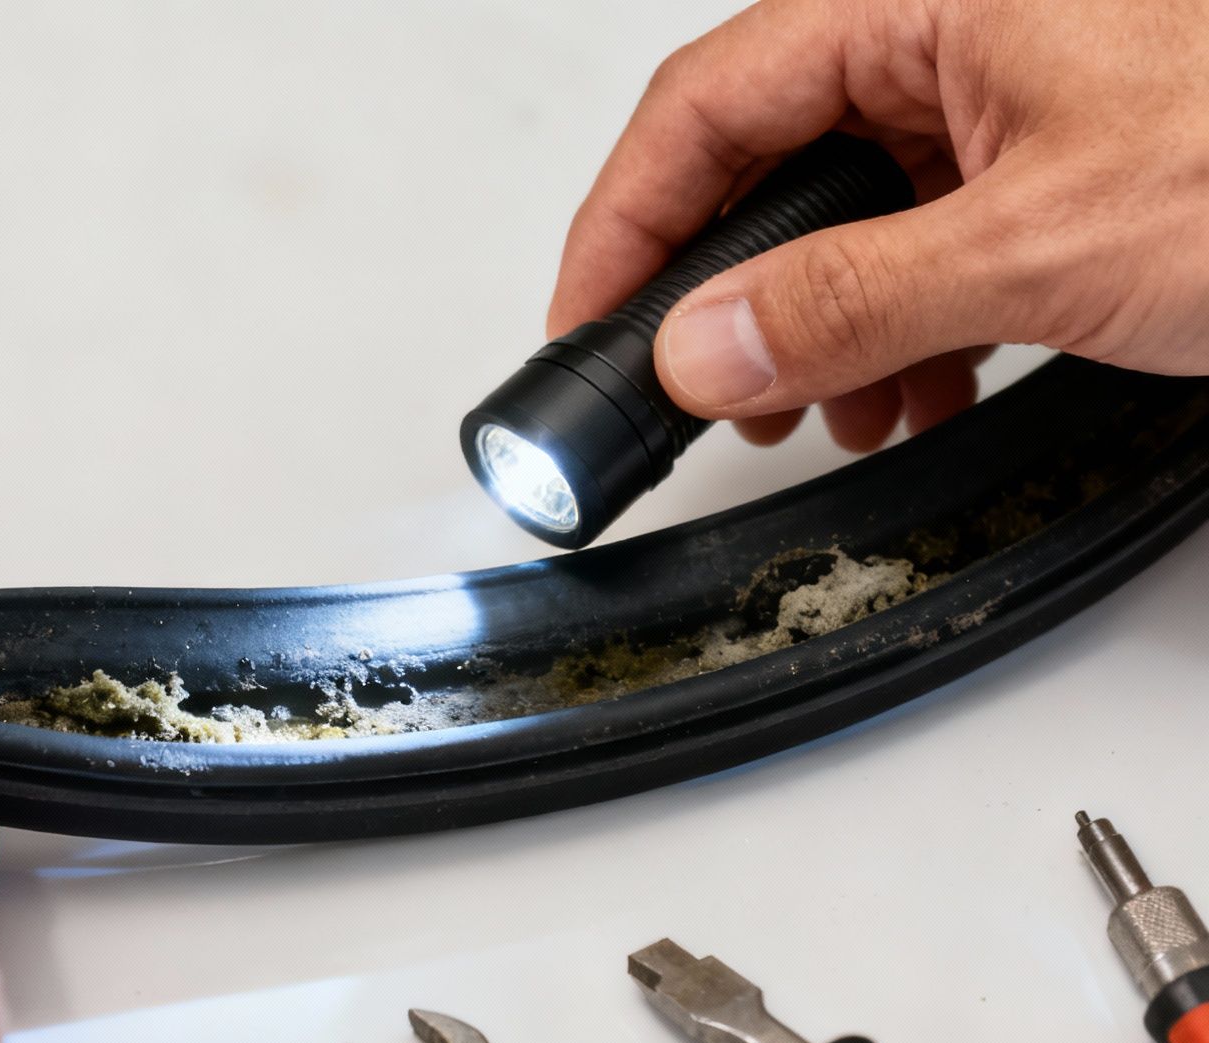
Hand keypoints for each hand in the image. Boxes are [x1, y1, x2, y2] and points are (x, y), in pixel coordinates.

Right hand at [549, 0, 1208, 450]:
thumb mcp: (1045, 245)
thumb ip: (848, 299)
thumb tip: (702, 346)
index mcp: (923, 0)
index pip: (705, 107)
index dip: (625, 224)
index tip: (585, 326)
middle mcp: (950, 34)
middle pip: (763, 158)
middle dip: (721, 289)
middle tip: (689, 388)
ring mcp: (1000, 97)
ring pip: (840, 208)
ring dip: (812, 325)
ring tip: (817, 410)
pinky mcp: (1047, 159)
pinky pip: (920, 236)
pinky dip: (896, 325)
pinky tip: (909, 388)